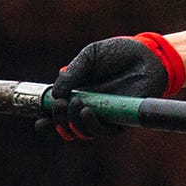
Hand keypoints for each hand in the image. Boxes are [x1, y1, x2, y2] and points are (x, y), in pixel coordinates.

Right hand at [49, 33, 185, 139]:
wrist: (146, 53)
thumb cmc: (117, 53)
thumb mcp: (89, 56)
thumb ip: (72, 74)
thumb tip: (55, 94)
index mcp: (77, 93)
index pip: (58, 114)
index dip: (47, 121)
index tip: (40, 119)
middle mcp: (89, 108)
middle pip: (67, 128)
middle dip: (58, 121)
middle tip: (59, 105)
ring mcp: (105, 115)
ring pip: (83, 132)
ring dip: (74, 123)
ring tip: (76, 104)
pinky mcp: (122, 119)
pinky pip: (105, 131)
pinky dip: (92, 124)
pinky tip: (87, 111)